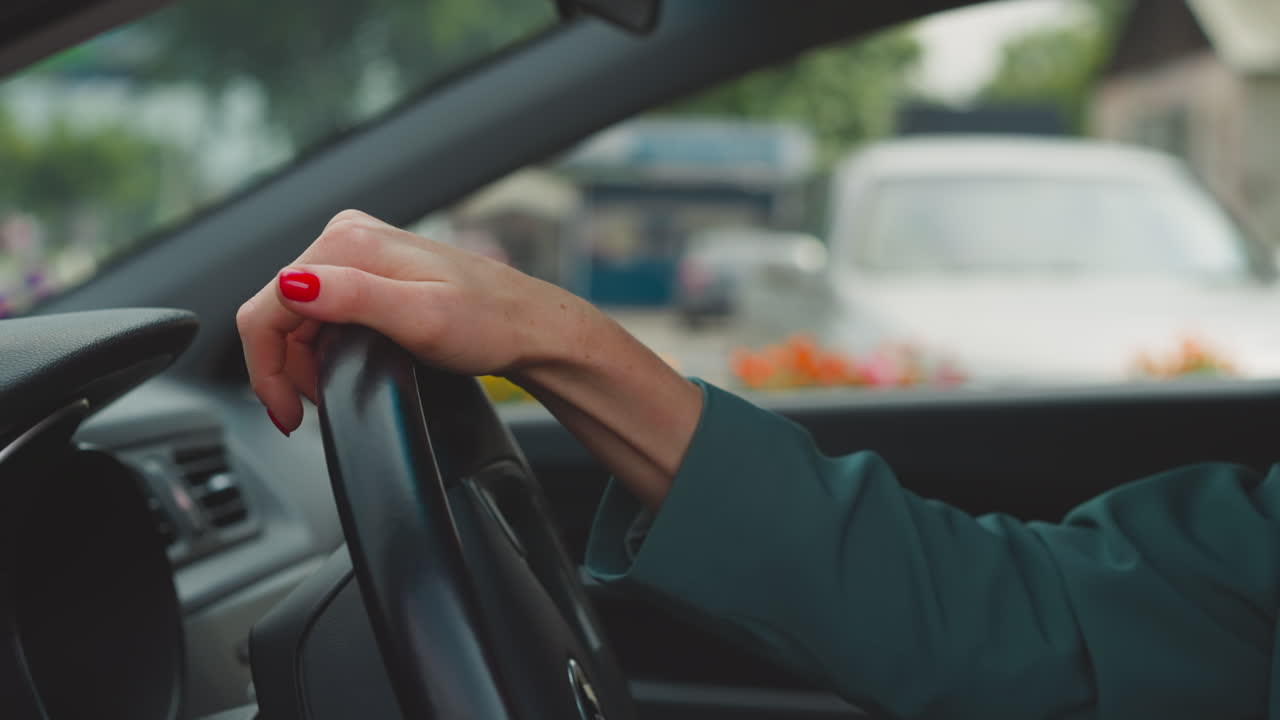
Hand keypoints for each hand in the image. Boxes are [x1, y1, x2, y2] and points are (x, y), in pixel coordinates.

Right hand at [237, 208, 699, 508]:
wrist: (533, 328)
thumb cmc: (491, 324)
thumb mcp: (421, 318)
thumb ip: (353, 299)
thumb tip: (292, 286)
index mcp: (348, 243)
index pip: (266, 306)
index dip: (266, 370)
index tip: (286, 415)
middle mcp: (349, 236)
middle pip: (277, 310)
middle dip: (286, 368)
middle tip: (314, 410)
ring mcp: (361, 251)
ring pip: (297, 314)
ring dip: (305, 360)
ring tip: (335, 391)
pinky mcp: (372, 269)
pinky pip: (323, 311)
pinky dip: (324, 347)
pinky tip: (347, 367)